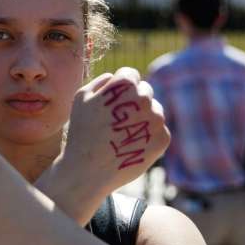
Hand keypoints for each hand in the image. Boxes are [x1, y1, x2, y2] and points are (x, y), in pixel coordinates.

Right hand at [57, 67, 169, 202]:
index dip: (120, 88)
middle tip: (117, 121)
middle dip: (133, 102)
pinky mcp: (163, 138)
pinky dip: (148, 137)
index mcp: (125, 83)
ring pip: (154, 111)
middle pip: (145, 92)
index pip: (131, 75)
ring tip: (123, 135)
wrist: (89, 170)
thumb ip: (101, 82)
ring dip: (142, 119)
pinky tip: (131, 145)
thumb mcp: (82, 97)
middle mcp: (144, 98)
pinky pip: (158, 131)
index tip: (112, 103)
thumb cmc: (82, 132)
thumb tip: (114, 77)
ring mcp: (156, 119)